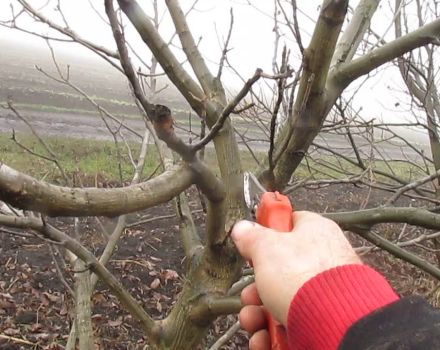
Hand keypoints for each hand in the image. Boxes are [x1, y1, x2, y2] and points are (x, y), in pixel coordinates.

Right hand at [231, 211, 360, 349]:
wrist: (335, 322)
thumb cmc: (307, 278)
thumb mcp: (267, 247)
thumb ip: (252, 236)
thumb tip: (242, 228)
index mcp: (314, 232)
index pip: (289, 223)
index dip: (267, 232)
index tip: (251, 243)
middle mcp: (321, 262)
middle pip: (278, 271)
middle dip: (255, 289)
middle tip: (250, 295)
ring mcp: (322, 293)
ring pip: (279, 301)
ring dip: (258, 314)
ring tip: (254, 321)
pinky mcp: (320, 319)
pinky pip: (290, 324)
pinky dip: (273, 333)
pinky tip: (265, 338)